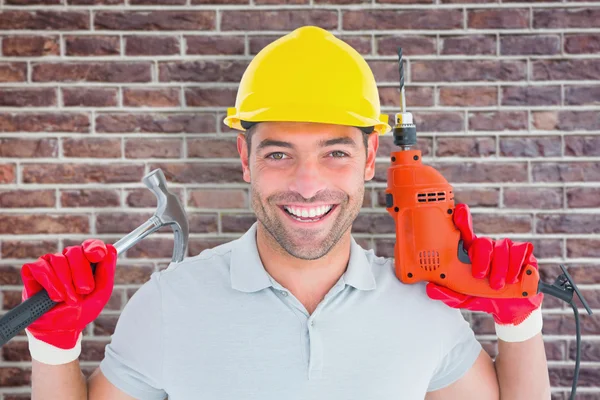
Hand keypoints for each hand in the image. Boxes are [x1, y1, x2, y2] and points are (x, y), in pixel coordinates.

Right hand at [21, 239, 116, 349]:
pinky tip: (55, 297)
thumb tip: (111, 248)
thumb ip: (107, 271)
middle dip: (80, 273)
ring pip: (57, 260)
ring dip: (65, 283)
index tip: (97, 255)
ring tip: (69, 299)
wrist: (60, 329)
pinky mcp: (33, 271)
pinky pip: (41, 268)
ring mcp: (50, 264)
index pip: (90, 246)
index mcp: (86, 262)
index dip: (94, 247)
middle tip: (84, 291)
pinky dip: (50, 283)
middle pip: (74, 251)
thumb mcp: (101, 293)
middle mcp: (68, 259)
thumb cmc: (82, 310)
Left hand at [425, 204, 542, 325]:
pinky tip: (513, 278)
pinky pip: (520, 250)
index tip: (458, 211)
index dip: (462, 220)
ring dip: (500, 269)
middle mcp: (488, 247)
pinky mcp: (524, 253)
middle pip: (483, 242)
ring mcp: (506, 249)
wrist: (511, 310)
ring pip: (502, 248)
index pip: (465, 233)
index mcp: (471, 254)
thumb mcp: (465, 299)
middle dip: (481, 260)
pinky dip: (515, 266)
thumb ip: (449, 294)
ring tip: (498, 285)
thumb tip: (430, 288)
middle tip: (480, 276)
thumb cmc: (485, 298)